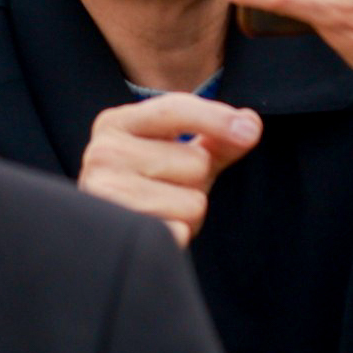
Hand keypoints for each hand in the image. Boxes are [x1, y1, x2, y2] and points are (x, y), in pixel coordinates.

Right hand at [76, 93, 260, 246]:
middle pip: (195, 162)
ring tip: (162, 213)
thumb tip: (250, 125)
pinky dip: (180, 236)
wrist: (110, 242)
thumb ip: (218, 139)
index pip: (174, 110)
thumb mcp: (182, 156)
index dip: (216, 119)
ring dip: (188, 213)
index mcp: (115, 124)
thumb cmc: (149, 188)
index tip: (249, 132)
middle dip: (196, 183)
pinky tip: (158, 234)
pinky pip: (182, 232)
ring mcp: (105, 194)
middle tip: (169, 192)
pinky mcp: (118, 234)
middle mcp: (102, 154)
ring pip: (193, 202)